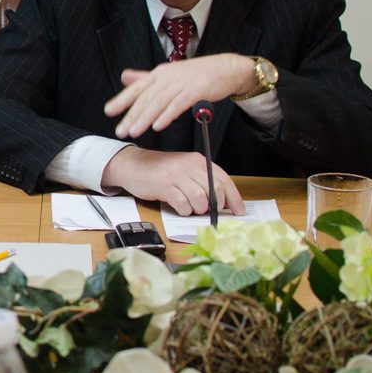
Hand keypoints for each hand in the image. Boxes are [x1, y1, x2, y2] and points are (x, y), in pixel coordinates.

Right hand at [102, 146, 245, 216]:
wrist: (133, 165)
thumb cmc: (161, 170)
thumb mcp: (184, 169)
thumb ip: (202, 180)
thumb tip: (222, 201)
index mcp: (198, 160)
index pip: (224, 179)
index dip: (234, 198)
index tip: (238, 211)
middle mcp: (189, 165)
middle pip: (215, 190)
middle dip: (215, 205)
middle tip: (208, 211)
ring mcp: (176, 175)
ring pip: (200, 199)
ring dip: (197, 209)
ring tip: (190, 207)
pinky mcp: (164, 186)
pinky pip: (182, 204)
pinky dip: (184, 210)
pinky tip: (179, 207)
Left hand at [104, 54, 256, 138]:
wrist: (226, 68)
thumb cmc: (196, 73)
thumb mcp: (168, 73)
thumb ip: (145, 78)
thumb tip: (124, 77)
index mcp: (158, 74)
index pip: (136, 88)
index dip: (122, 100)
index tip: (108, 111)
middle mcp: (166, 77)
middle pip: (145, 98)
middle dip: (131, 116)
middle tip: (120, 131)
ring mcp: (181, 83)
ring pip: (159, 103)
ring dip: (145, 119)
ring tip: (133, 132)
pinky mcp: (196, 91)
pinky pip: (178, 104)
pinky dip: (167, 115)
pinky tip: (158, 126)